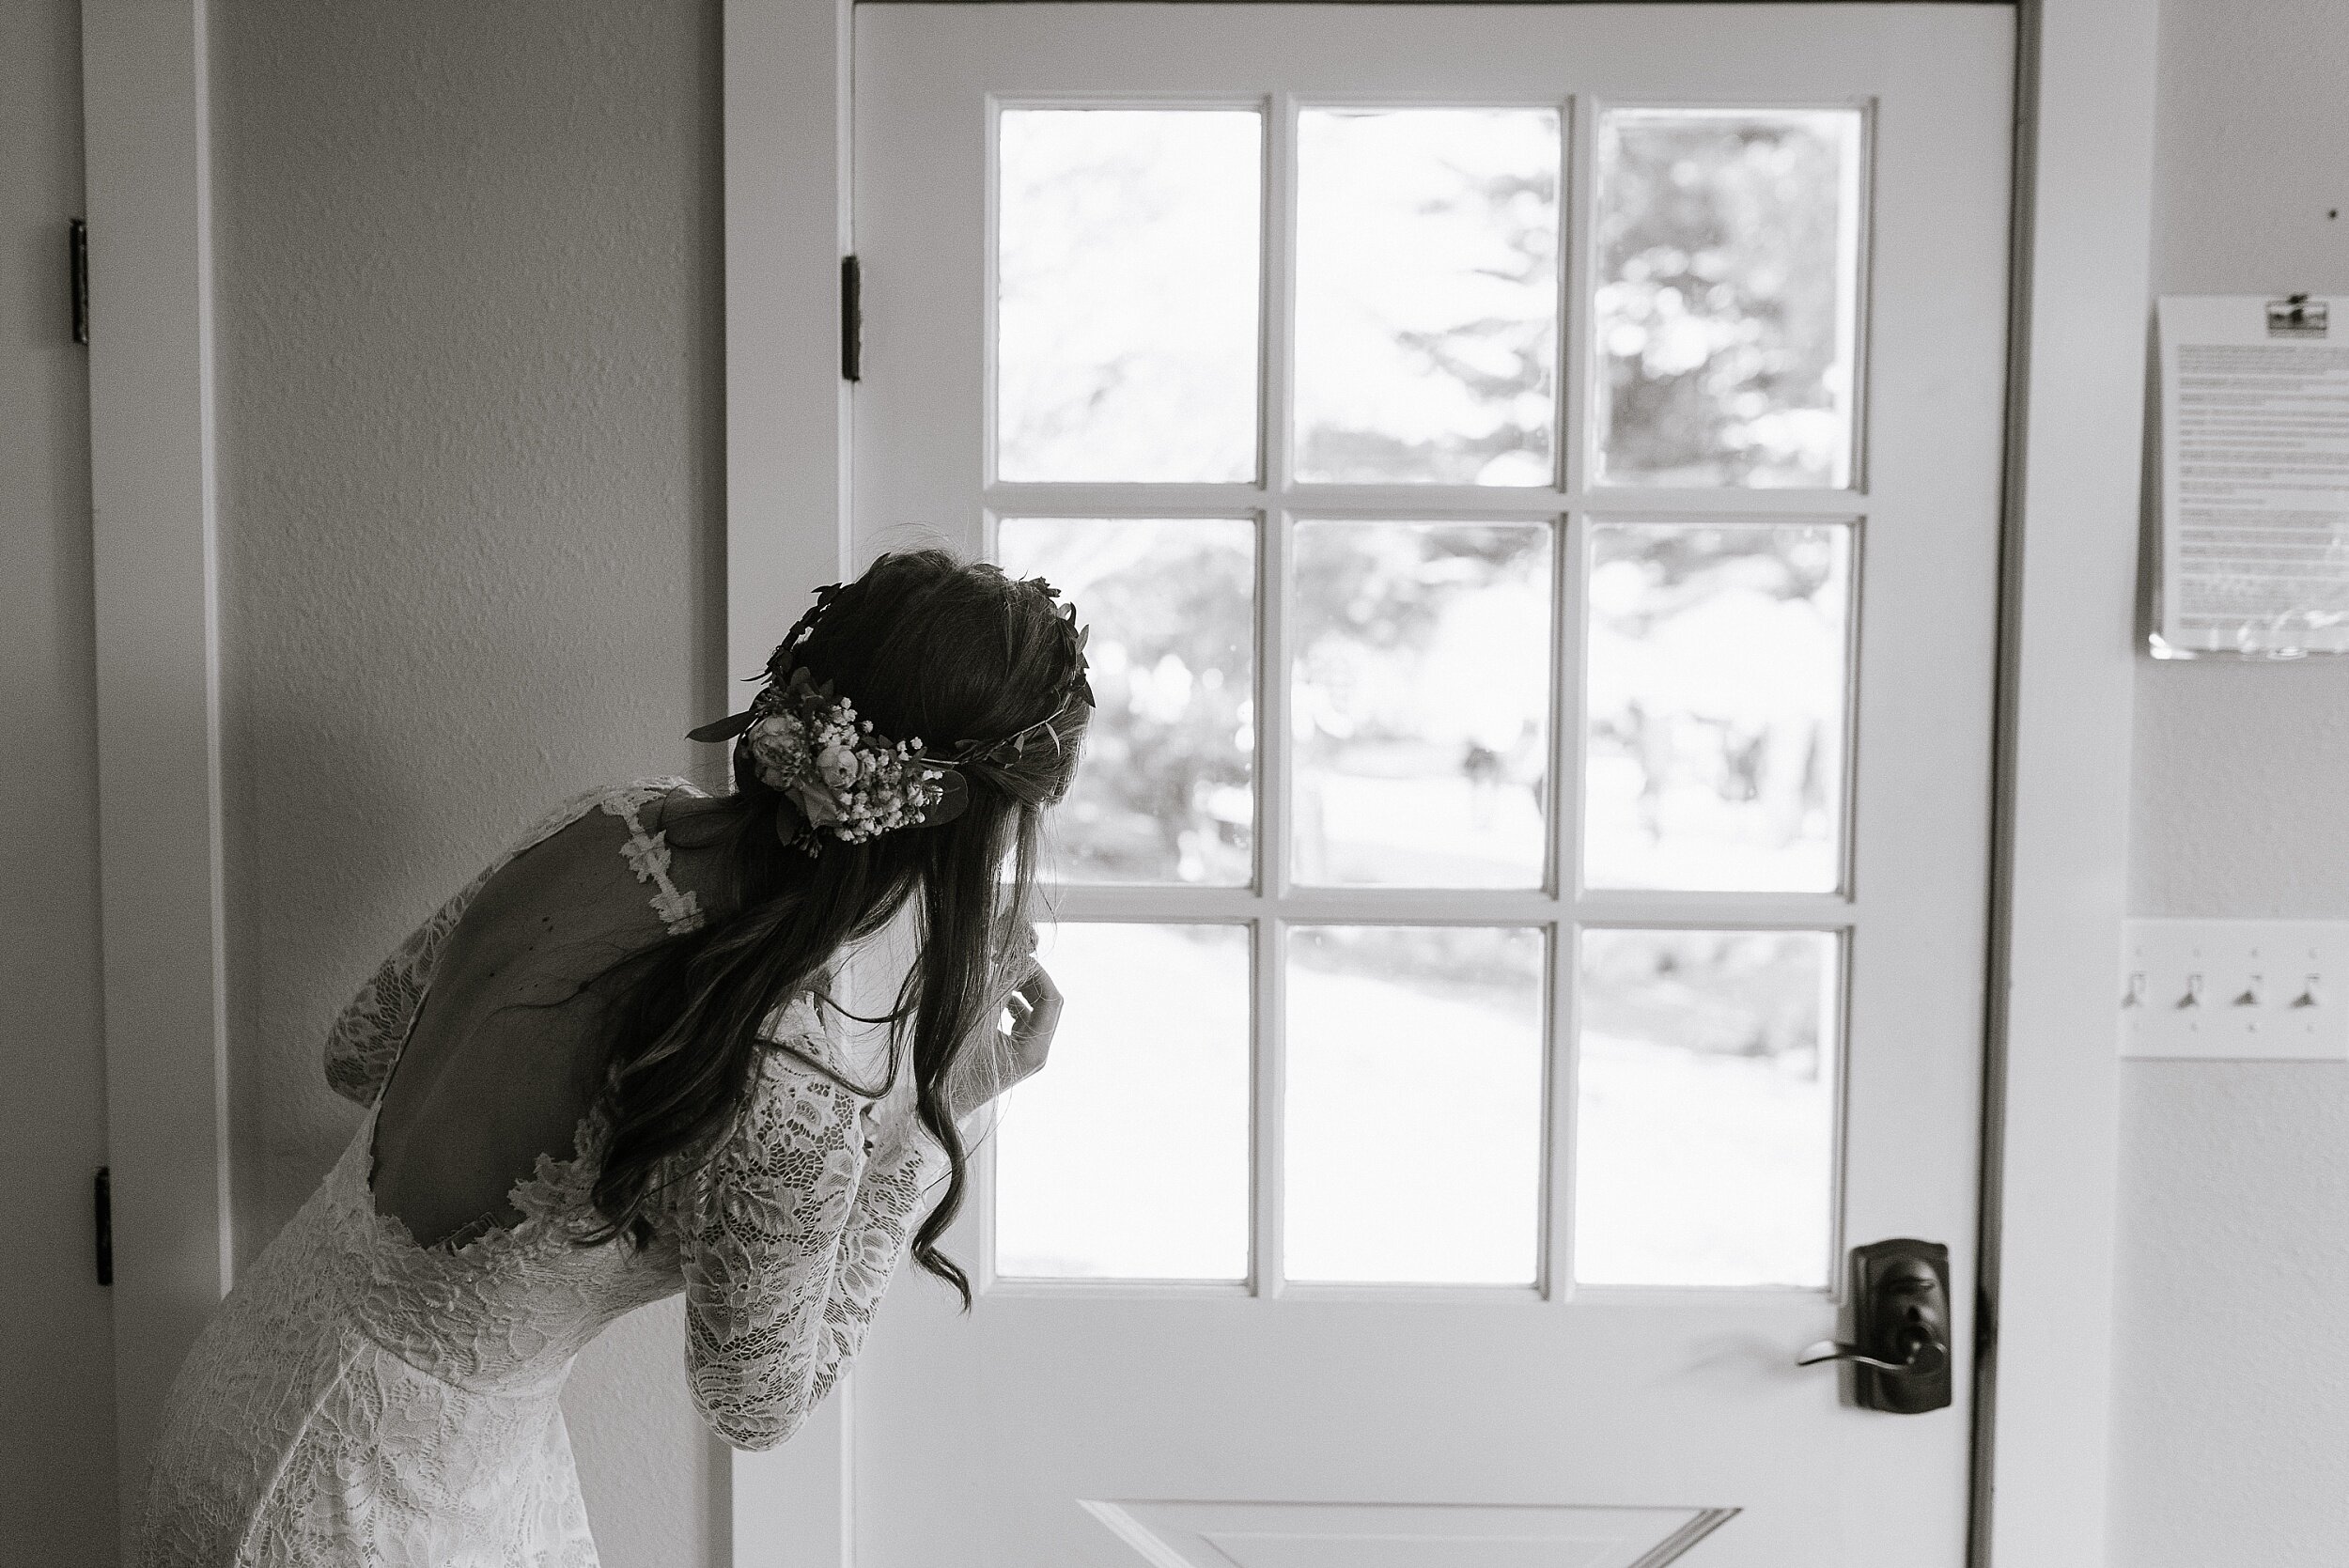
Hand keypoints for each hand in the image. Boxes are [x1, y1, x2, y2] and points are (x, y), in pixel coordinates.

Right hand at [943, 959, 1062, 1125]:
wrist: (941, 1103)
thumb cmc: (955, 1066)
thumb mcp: (977, 1022)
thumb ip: (999, 991)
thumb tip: (1012, 962)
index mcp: (1034, 1049)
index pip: (1052, 999)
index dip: (1037, 973)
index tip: (1016, 958)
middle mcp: (1037, 1053)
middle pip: (1048, 1004)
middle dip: (1030, 980)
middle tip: (1006, 962)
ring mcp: (1028, 1055)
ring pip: (1037, 1011)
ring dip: (1022, 990)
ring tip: (1000, 973)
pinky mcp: (1017, 1055)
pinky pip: (1025, 1022)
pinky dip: (1015, 1004)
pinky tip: (997, 995)